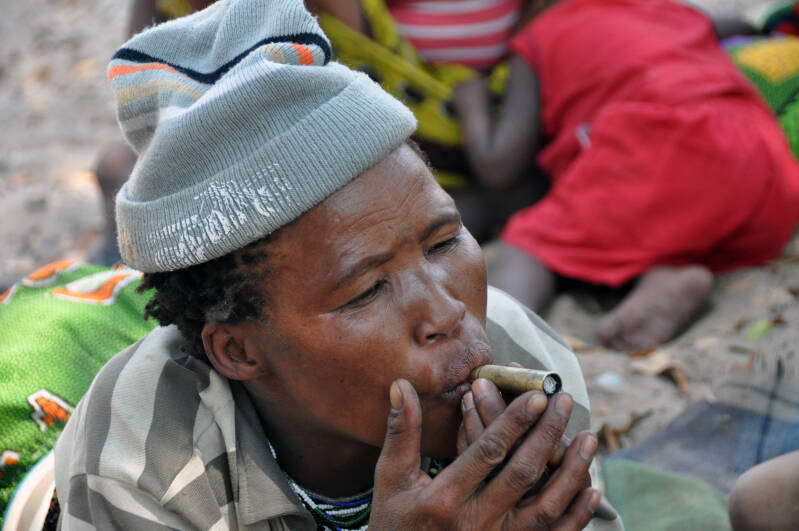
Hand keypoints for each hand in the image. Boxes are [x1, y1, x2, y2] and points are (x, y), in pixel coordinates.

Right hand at [369, 379, 599, 529]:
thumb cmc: (393, 520)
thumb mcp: (391, 476)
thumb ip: (402, 430)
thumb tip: (401, 384)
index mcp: (444, 499)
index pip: (487, 453)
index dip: (514, 422)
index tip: (536, 394)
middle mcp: (474, 523)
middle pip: (521, 474)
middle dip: (546, 434)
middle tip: (564, 401)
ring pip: (545, 508)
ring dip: (570, 472)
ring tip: (588, 438)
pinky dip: (576, 515)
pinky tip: (592, 488)